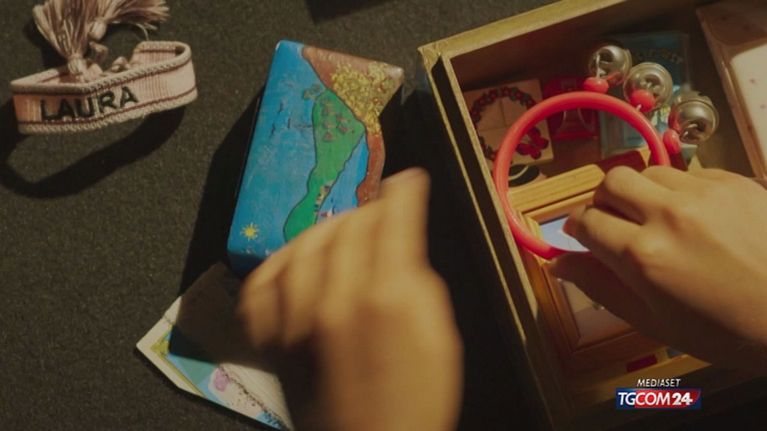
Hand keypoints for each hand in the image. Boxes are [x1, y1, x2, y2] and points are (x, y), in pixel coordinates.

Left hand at [237, 168, 461, 430]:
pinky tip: (296, 260)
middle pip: (347, 227)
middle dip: (368, 209)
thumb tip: (404, 240)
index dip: (403, 193)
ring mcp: (296, 318)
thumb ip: (419, 279)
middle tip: (382, 209)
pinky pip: (262, 285)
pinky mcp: (273, 338)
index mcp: (387, 297)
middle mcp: (336, 299)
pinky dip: (279, 263)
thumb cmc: (420, 396)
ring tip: (343, 229)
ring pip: (303, 246)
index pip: (392, 220)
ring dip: (326, 228)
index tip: (408, 181)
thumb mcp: (440, 335)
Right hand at [549, 166, 766, 370]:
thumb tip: (559, 264)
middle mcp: (668, 214)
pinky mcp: (734, 181)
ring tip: (658, 219)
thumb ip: (601, 288)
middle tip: (616, 224)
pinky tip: (697, 219)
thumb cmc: (726, 331)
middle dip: (604, 201)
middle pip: (611, 181)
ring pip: (648, 172)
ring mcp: (704, 192)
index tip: (583, 237)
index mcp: (643, 256)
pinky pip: (688, 173)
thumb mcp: (655, 322)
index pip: (585, 222)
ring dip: (641, 192)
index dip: (578, 230)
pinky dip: (680, 191)